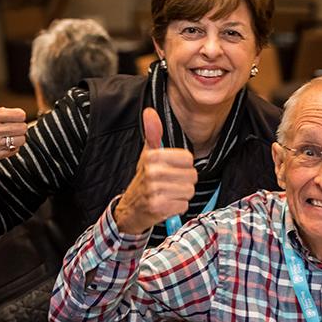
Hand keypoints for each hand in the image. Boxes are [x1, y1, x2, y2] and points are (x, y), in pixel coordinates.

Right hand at [0, 70, 28, 172]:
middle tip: (8, 126)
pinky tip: (3, 143)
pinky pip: (15, 150)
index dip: (17, 115)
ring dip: (16, 138)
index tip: (9, 116)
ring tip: (6, 135)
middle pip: (23, 128)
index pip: (20, 115)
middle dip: (18, 126)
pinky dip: (12, 147)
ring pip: (21, 140)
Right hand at [114, 108, 197, 234]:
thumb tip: (149, 111)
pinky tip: (166, 204)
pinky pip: (183, 205)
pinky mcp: (158, 208)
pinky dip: (177, 207)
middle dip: (184, 182)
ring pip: (189, 191)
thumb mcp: (148, 155)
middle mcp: (152, 172)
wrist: (130, 209)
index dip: (183, 165)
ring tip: (168, 194)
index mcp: (151, 157)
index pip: (188, 158)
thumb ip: (152, 133)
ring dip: (181, 195)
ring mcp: (154, 191)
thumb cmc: (144, 180)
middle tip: (170, 184)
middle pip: (192, 176)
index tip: (172, 169)